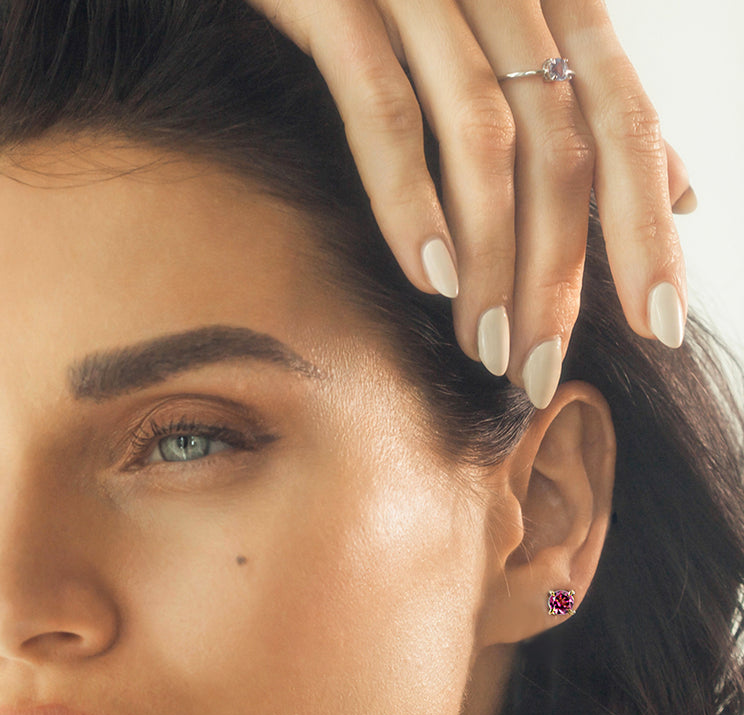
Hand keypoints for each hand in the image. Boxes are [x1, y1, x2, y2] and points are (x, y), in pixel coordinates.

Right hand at [247, 0, 693, 407]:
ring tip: (484, 347)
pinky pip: (381, 109)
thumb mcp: (514, 39)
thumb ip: (592, 110)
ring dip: (488, 259)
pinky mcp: (340, 2)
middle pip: (558, 150)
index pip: (621, 128)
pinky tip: (425, 275)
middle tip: (539, 370)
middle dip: (556, 273)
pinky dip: (408, 197)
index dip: (645, 231)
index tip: (657, 325)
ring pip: (482, 143)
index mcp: (553, 2)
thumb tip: (681, 189)